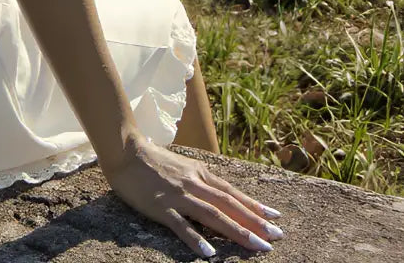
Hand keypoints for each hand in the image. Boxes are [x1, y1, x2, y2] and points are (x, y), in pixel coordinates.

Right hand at [101, 133, 282, 257]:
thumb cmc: (153, 160)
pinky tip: (209, 253)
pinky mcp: (161, 207)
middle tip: (277, 236)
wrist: (125, 151)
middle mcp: (194, 183)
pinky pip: (181, 226)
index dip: (254, 206)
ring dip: (237, 231)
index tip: (275, 217)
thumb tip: (222, 193)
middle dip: (255, 222)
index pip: (232, 192)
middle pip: (229, 204)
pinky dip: (196, 239)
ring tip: (257, 246)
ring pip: (212, 215)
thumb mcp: (184, 166)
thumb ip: (201, 179)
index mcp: (200, 173)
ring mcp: (178, 195)